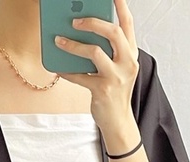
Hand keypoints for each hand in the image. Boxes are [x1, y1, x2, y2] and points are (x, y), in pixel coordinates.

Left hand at [54, 0, 138, 131]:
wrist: (118, 121)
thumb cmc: (114, 91)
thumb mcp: (117, 69)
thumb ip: (108, 51)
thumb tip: (82, 32)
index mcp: (131, 54)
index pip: (127, 24)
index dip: (120, 6)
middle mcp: (127, 63)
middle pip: (112, 33)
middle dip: (92, 22)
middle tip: (74, 19)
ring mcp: (116, 77)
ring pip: (95, 52)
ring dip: (74, 45)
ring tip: (58, 40)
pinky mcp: (102, 90)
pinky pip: (80, 76)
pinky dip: (67, 71)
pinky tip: (58, 66)